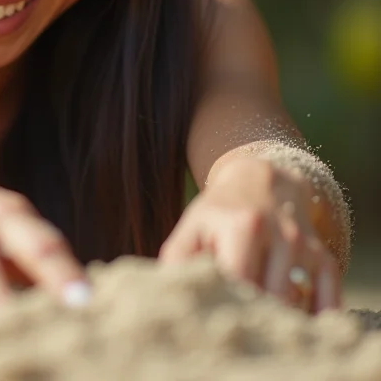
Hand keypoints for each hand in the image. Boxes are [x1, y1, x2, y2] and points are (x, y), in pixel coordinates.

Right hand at [0, 153, 90, 311]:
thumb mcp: (1, 218)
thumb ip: (34, 253)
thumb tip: (78, 295)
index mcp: (7, 214)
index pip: (43, 242)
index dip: (64, 271)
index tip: (86, 299)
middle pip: (12, 255)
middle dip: (25, 285)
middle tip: (62, 317)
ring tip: (8, 334)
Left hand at [158, 156, 340, 312]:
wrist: (261, 180)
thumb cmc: (220, 211)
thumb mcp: (194, 225)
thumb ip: (178, 256)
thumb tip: (171, 288)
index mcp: (242, 226)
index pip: (239, 280)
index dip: (226, 301)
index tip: (214, 307)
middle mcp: (280, 233)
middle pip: (269, 297)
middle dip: (251, 312)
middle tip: (235, 316)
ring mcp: (304, 246)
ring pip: (296, 301)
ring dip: (277, 315)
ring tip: (256, 315)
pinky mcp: (323, 257)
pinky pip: (328, 297)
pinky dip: (314, 314)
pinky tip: (296, 318)